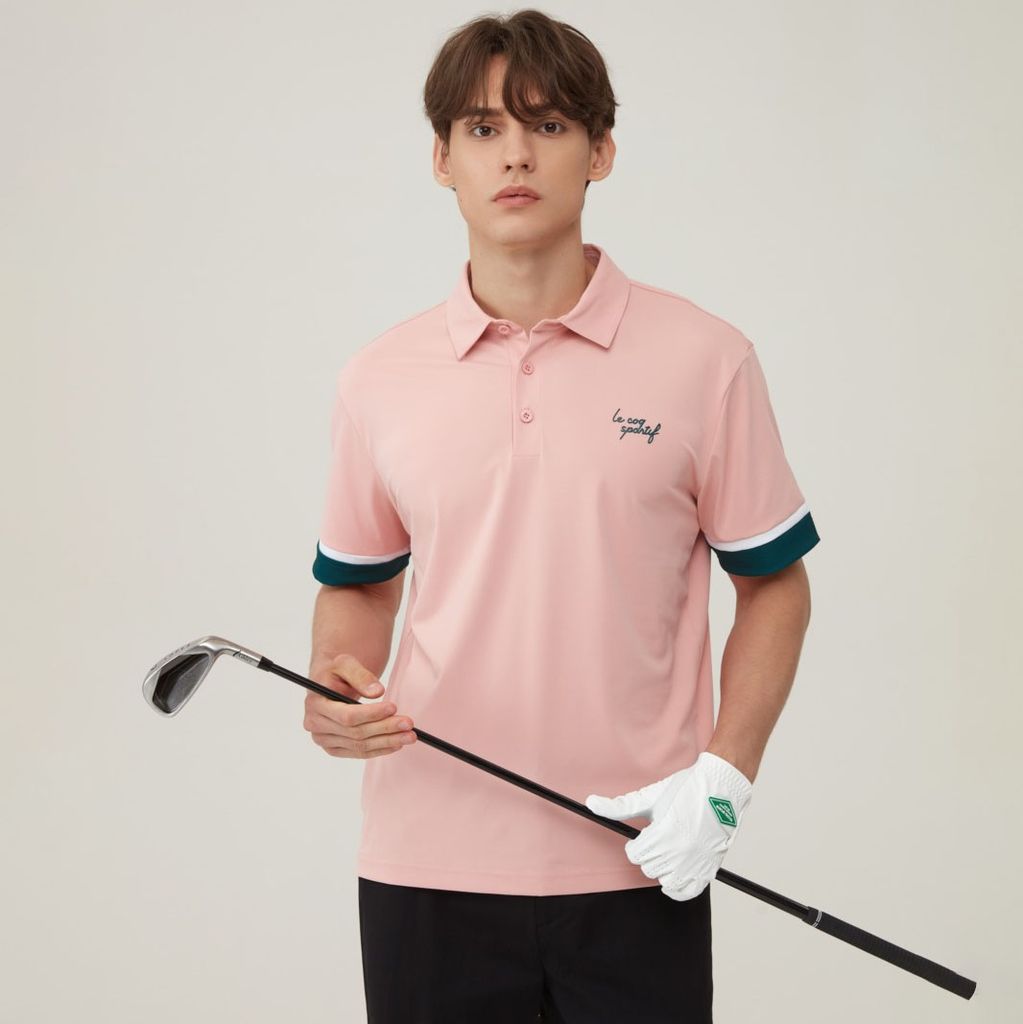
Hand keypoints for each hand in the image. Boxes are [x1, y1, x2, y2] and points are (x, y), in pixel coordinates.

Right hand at [303, 653, 417, 758]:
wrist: (330, 683)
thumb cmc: (337, 672)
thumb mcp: (345, 663)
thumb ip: (360, 675)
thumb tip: (377, 691)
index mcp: (315, 704)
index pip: (347, 716)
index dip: (371, 714)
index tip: (393, 707)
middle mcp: (315, 725)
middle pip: (355, 733)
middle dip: (385, 728)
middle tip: (408, 724)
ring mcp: (324, 740)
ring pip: (359, 746)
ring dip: (386, 742)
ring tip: (409, 736)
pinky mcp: (334, 748)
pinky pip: (359, 753)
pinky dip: (379, 749)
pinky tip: (396, 744)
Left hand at [584, 751, 751, 900]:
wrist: (720, 789)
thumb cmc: (685, 790)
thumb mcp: (650, 796)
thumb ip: (620, 806)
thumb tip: (591, 802)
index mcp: (664, 833)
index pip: (636, 854)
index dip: (636, 844)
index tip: (644, 834)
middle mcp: (680, 851)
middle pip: (649, 867)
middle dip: (649, 854)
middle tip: (658, 839)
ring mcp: (696, 862)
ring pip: (665, 880)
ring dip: (663, 867)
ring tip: (669, 850)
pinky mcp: (708, 868)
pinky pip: (686, 892)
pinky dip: (678, 887)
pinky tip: (675, 872)